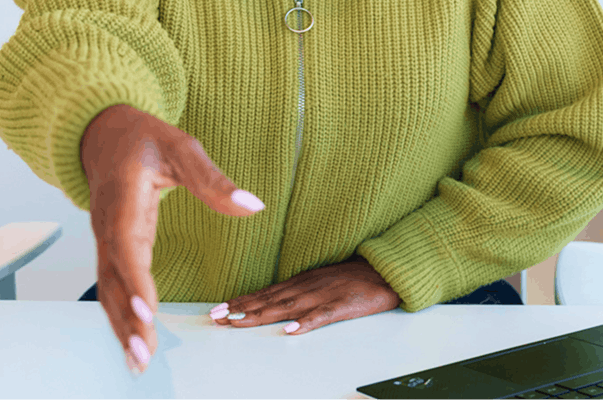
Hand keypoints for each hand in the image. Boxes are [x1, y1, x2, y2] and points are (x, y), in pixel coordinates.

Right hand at [81, 104, 265, 374]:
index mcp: (122, 199)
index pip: (126, 245)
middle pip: (113, 279)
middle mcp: (106, 224)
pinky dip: (119, 315)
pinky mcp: (110, 247)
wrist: (103, 134)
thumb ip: (213, 179)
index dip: (135, 281)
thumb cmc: (145, 139)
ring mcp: (104, 238)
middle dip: (127, 319)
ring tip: (138, 361)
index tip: (147, 312)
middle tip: (144, 355)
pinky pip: (111, 285)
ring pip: (108, 288)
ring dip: (121, 326)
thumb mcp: (181, 147)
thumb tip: (253, 204)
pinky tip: (132, 339)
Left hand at [209, 254, 399, 333]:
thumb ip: (298, 290)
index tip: (219, 309)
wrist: (385, 270)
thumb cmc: (353, 277)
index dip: (242, 301)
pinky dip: (306, 323)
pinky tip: (291, 330)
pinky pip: (322, 316)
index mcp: (302, 282)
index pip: (266, 293)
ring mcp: (324, 295)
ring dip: (262, 314)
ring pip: (288, 307)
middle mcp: (307, 287)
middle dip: (242, 309)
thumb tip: (272, 300)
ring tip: (239, 322)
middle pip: (270, 300)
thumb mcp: (320, 280)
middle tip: (217, 317)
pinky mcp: (343, 305)